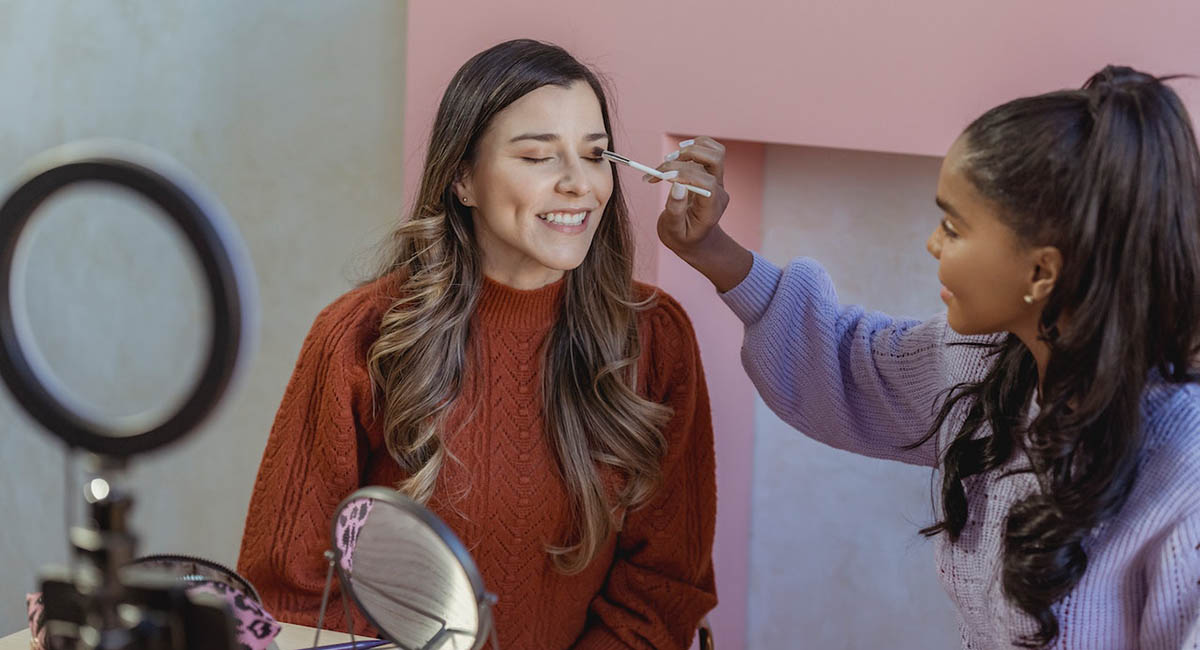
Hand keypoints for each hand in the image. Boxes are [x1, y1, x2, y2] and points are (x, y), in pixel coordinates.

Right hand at [648, 137, 751, 292]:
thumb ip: (675, 211)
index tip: (663, 176)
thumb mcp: (673, 231)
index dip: (685, 174)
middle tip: (661, 168)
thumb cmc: (682, 237)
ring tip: (669, 160)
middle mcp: (718, 191)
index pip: (707, 183)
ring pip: (715, 151)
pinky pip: (710, 150)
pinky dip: (694, 146)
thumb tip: (677, 185)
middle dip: (685, 157)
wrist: (695, 239)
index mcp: (711, 209)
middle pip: (714, 160)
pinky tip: (678, 155)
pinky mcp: (711, 173)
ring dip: (691, 149)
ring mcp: (718, 181)